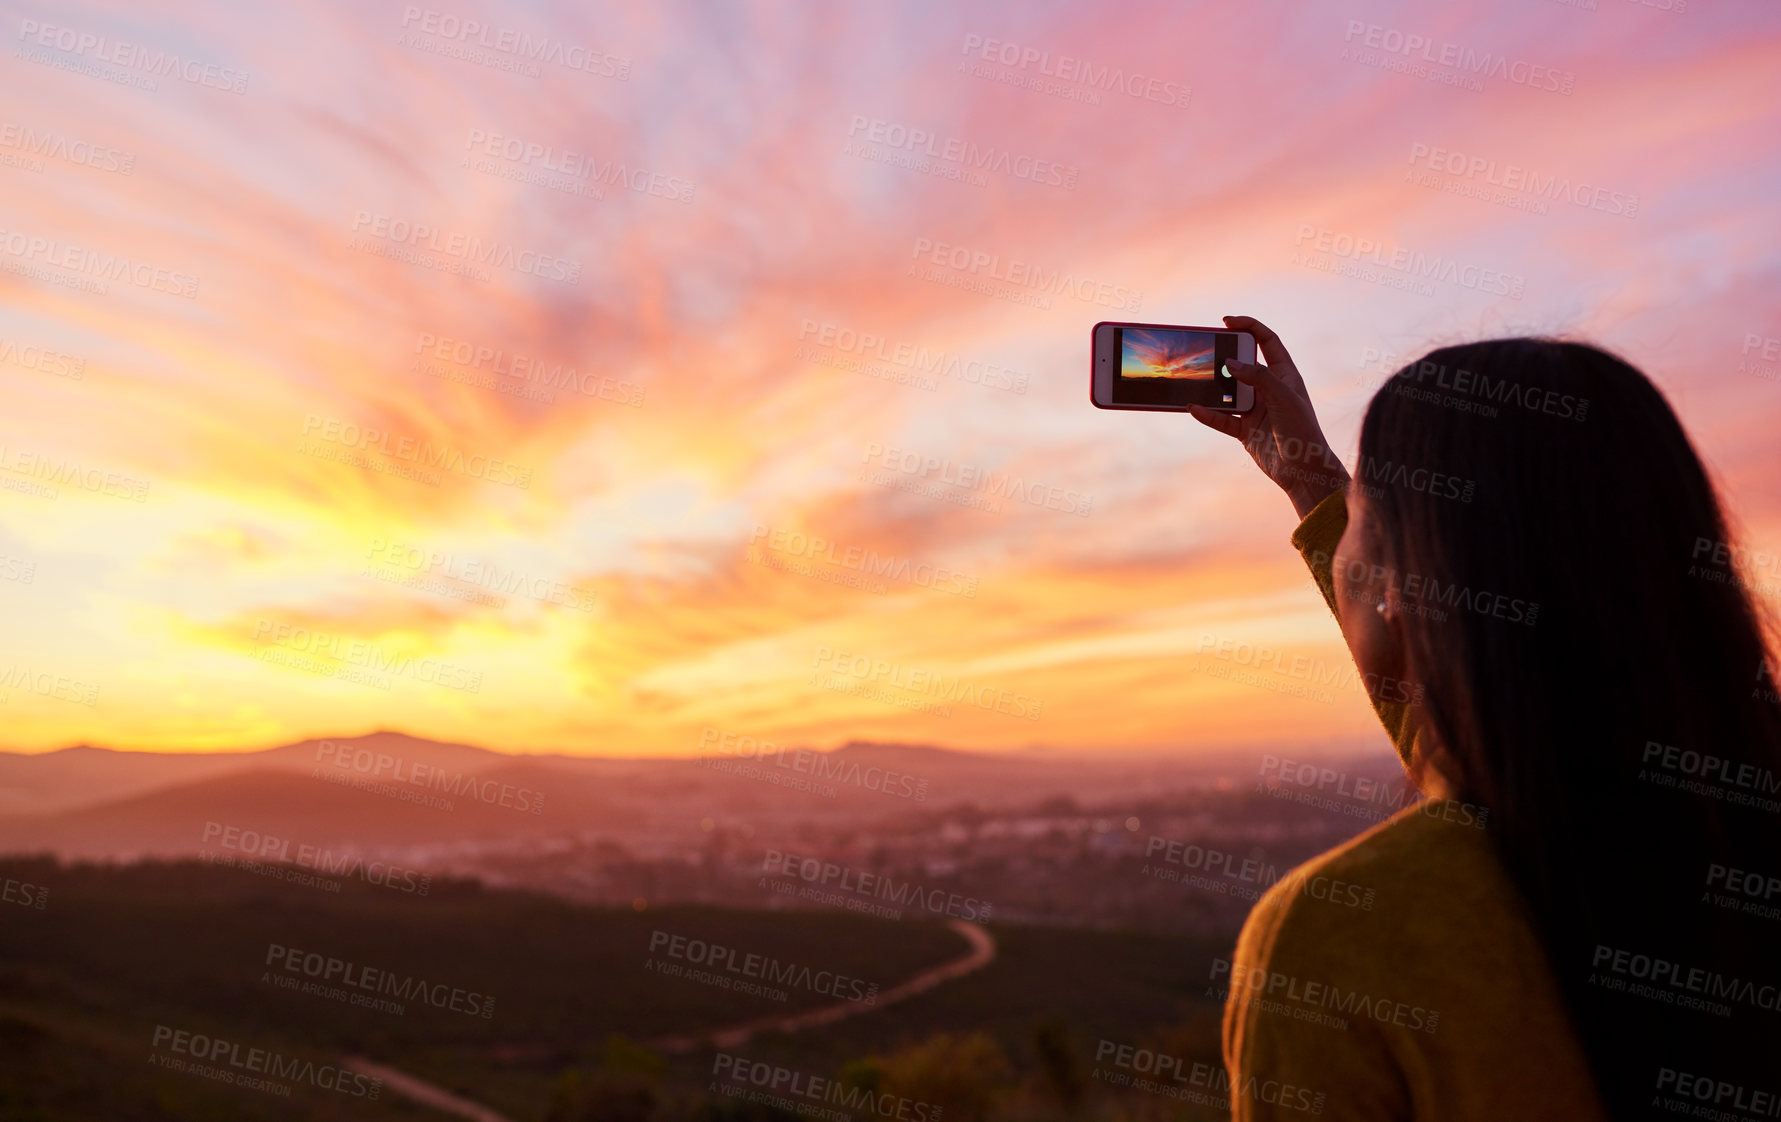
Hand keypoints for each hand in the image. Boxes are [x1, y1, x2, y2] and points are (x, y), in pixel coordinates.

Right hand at [1187, 315, 1349, 519]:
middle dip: (1225, 356)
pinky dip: (1209, 413)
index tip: (1226, 322)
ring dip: (1213, 386)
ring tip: (1195, 378)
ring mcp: (1256, 409)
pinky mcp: (1245, 429)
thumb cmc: (1302, 429)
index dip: (1249, 327)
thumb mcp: (1282, 396)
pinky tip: (1195, 407)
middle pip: (1243, 364)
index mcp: (1284, 374)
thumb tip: (1229, 363)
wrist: (1303, 470)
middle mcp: (1269, 388)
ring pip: (1228, 391)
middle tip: (1206, 350)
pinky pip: (1222, 418)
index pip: (1267, 341)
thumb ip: (1257, 377)